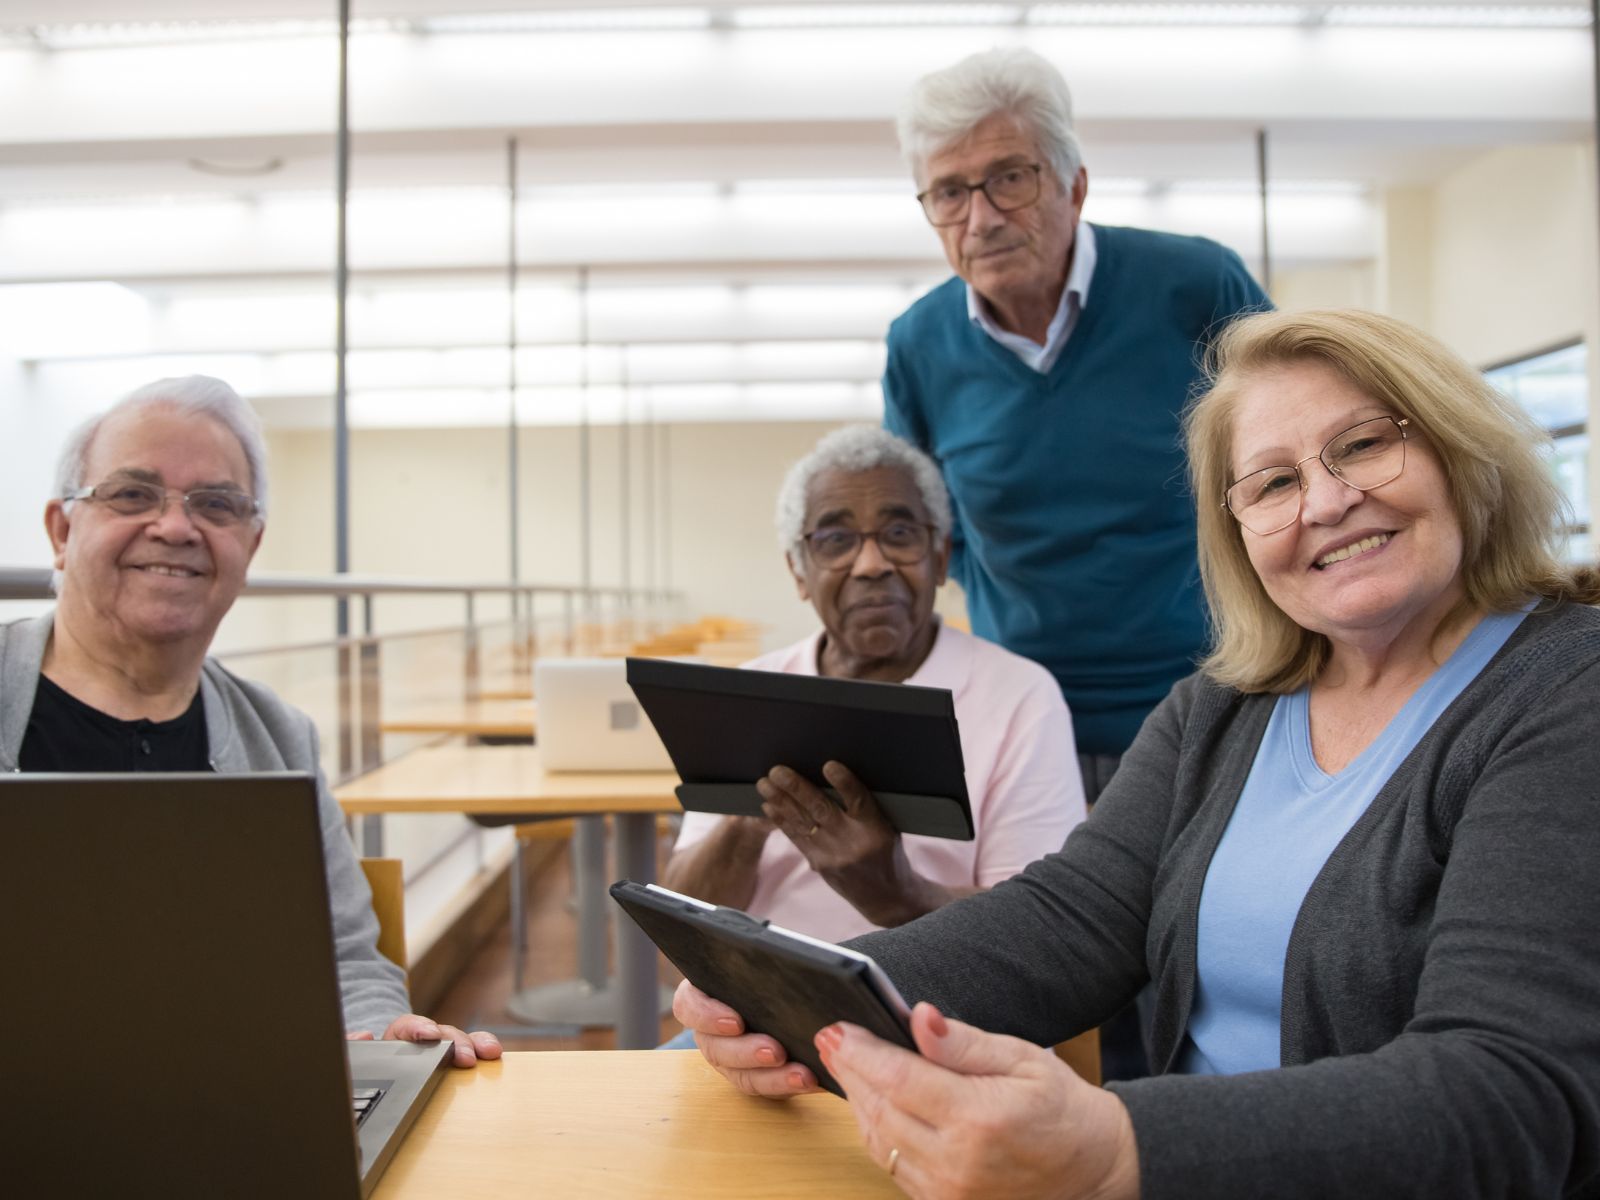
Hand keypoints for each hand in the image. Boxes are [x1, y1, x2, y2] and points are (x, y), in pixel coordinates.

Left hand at [347, 1014, 503, 1068]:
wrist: (378, 1073)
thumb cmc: (368, 1067)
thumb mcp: (354, 1058)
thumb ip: (352, 1046)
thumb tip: (364, 1035)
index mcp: (396, 1036)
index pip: (407, 1025)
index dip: (420, 1028)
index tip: (430, 1035)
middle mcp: (422, 1037)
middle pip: (441, 1032)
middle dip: (455, 1042)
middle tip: (465, 1057)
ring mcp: (439, 1048)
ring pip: (459, 1039)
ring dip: (475, 1043)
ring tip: (490, 1052)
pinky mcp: (452, 1060)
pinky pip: (470, 1051)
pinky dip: (482, 1049)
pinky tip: (494, 1054)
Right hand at [671, 978, 820, 1097]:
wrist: (794, 991)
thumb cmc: (770, 969)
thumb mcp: (764, 961)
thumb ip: (764, 964)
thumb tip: (781, 965)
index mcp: (704, 994)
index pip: (688, 1004)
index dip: (706, 1015)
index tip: (736, 1022)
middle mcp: (711, 1030)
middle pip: (715, 1048)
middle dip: (746, 1052)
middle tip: (776, 1051)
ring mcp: (731, 1058)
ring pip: (741, 1074)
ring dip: (772, 1077)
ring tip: (801, 1074)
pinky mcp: (755, 1076)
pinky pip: (766, 1088)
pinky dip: (787, 1085)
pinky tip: (810, 1080)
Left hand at [758, 762, 931, 924]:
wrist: (884, 899)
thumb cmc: (886, 854)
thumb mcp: (885, 828)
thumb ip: (864, 808)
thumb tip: (831, 776)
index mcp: (875, 828)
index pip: (859, 800)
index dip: (844, 782)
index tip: (829, 765)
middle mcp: (852, 842)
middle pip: (822, 810)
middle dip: (797, 788)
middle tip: (777, 771)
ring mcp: (833, 855)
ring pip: (803, 823)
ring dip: (780, 801)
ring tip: (764, 784)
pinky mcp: (819, 865)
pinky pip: (797, 839)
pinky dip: (781, 821)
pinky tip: (768, 806)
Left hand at [817, 1003, 1139, 1199]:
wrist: (1090, 1170)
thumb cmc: (1060, 1107)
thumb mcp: (1020, 1059)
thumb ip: (963, 1042)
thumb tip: (919, 1016)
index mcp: (979, 1118)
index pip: (899, 1079)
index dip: (862, 1052)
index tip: (837, 1028)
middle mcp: (957, 1162)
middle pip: (880, 1110)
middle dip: (851, 1071)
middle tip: (830, 1038)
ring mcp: (948, 1191)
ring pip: (879, 1140)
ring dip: (858, 1100)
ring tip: (846, 1063)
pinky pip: (893, 1165)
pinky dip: (877, 1130)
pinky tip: (872, 1101)